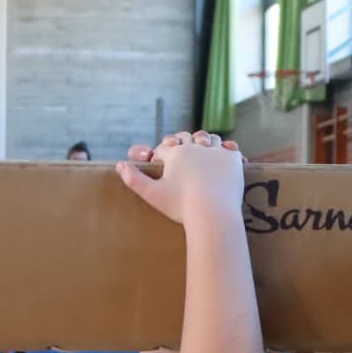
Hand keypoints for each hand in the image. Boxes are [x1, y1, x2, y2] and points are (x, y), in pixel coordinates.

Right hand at [117, 131, 241, 226]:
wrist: (212, 215)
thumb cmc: (181, 207)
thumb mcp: (153, 194)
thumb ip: (134, 179)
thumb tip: (119, 165)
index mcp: (175, 153)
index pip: (165, 147)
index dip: (162, 154)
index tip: (162, 163)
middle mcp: (195, 146)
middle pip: (187, 137)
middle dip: (184, 143)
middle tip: (185, 153)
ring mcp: (215, 151)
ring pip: (209, 139)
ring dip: (205, 143)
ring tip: (204, 153)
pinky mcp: (232, 158)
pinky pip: (230, 148)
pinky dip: (227, 150)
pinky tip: (224, 156)